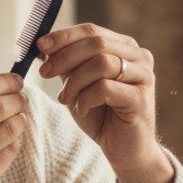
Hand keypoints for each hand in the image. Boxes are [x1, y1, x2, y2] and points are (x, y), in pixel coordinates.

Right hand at [0, 74, 28, 182]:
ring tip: (19, 118)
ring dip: (20, 120)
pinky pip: (10, 151)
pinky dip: (16, 141)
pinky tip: (11, 139)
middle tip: (22, 100)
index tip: (16, 81)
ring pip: (10, 128)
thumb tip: (0, 88)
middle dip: (17, 100)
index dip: (5, 81)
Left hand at [37, 24, 172, 182]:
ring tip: (65, 99)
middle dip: (64, 57)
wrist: (125, 151)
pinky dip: (85, 98)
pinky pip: (105, 88)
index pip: (92, 31)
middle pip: (96, 43)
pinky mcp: (140, 99)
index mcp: (125, 48)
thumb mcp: (79, 85)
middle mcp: (139, 57)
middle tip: (44, 73)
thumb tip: (43, 45)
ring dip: (75, 81)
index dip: (63, 37)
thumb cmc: (102, 117)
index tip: (39, 46)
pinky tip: (81, 109)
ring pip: (101, 63)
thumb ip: (68, 65)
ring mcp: (143, 77)